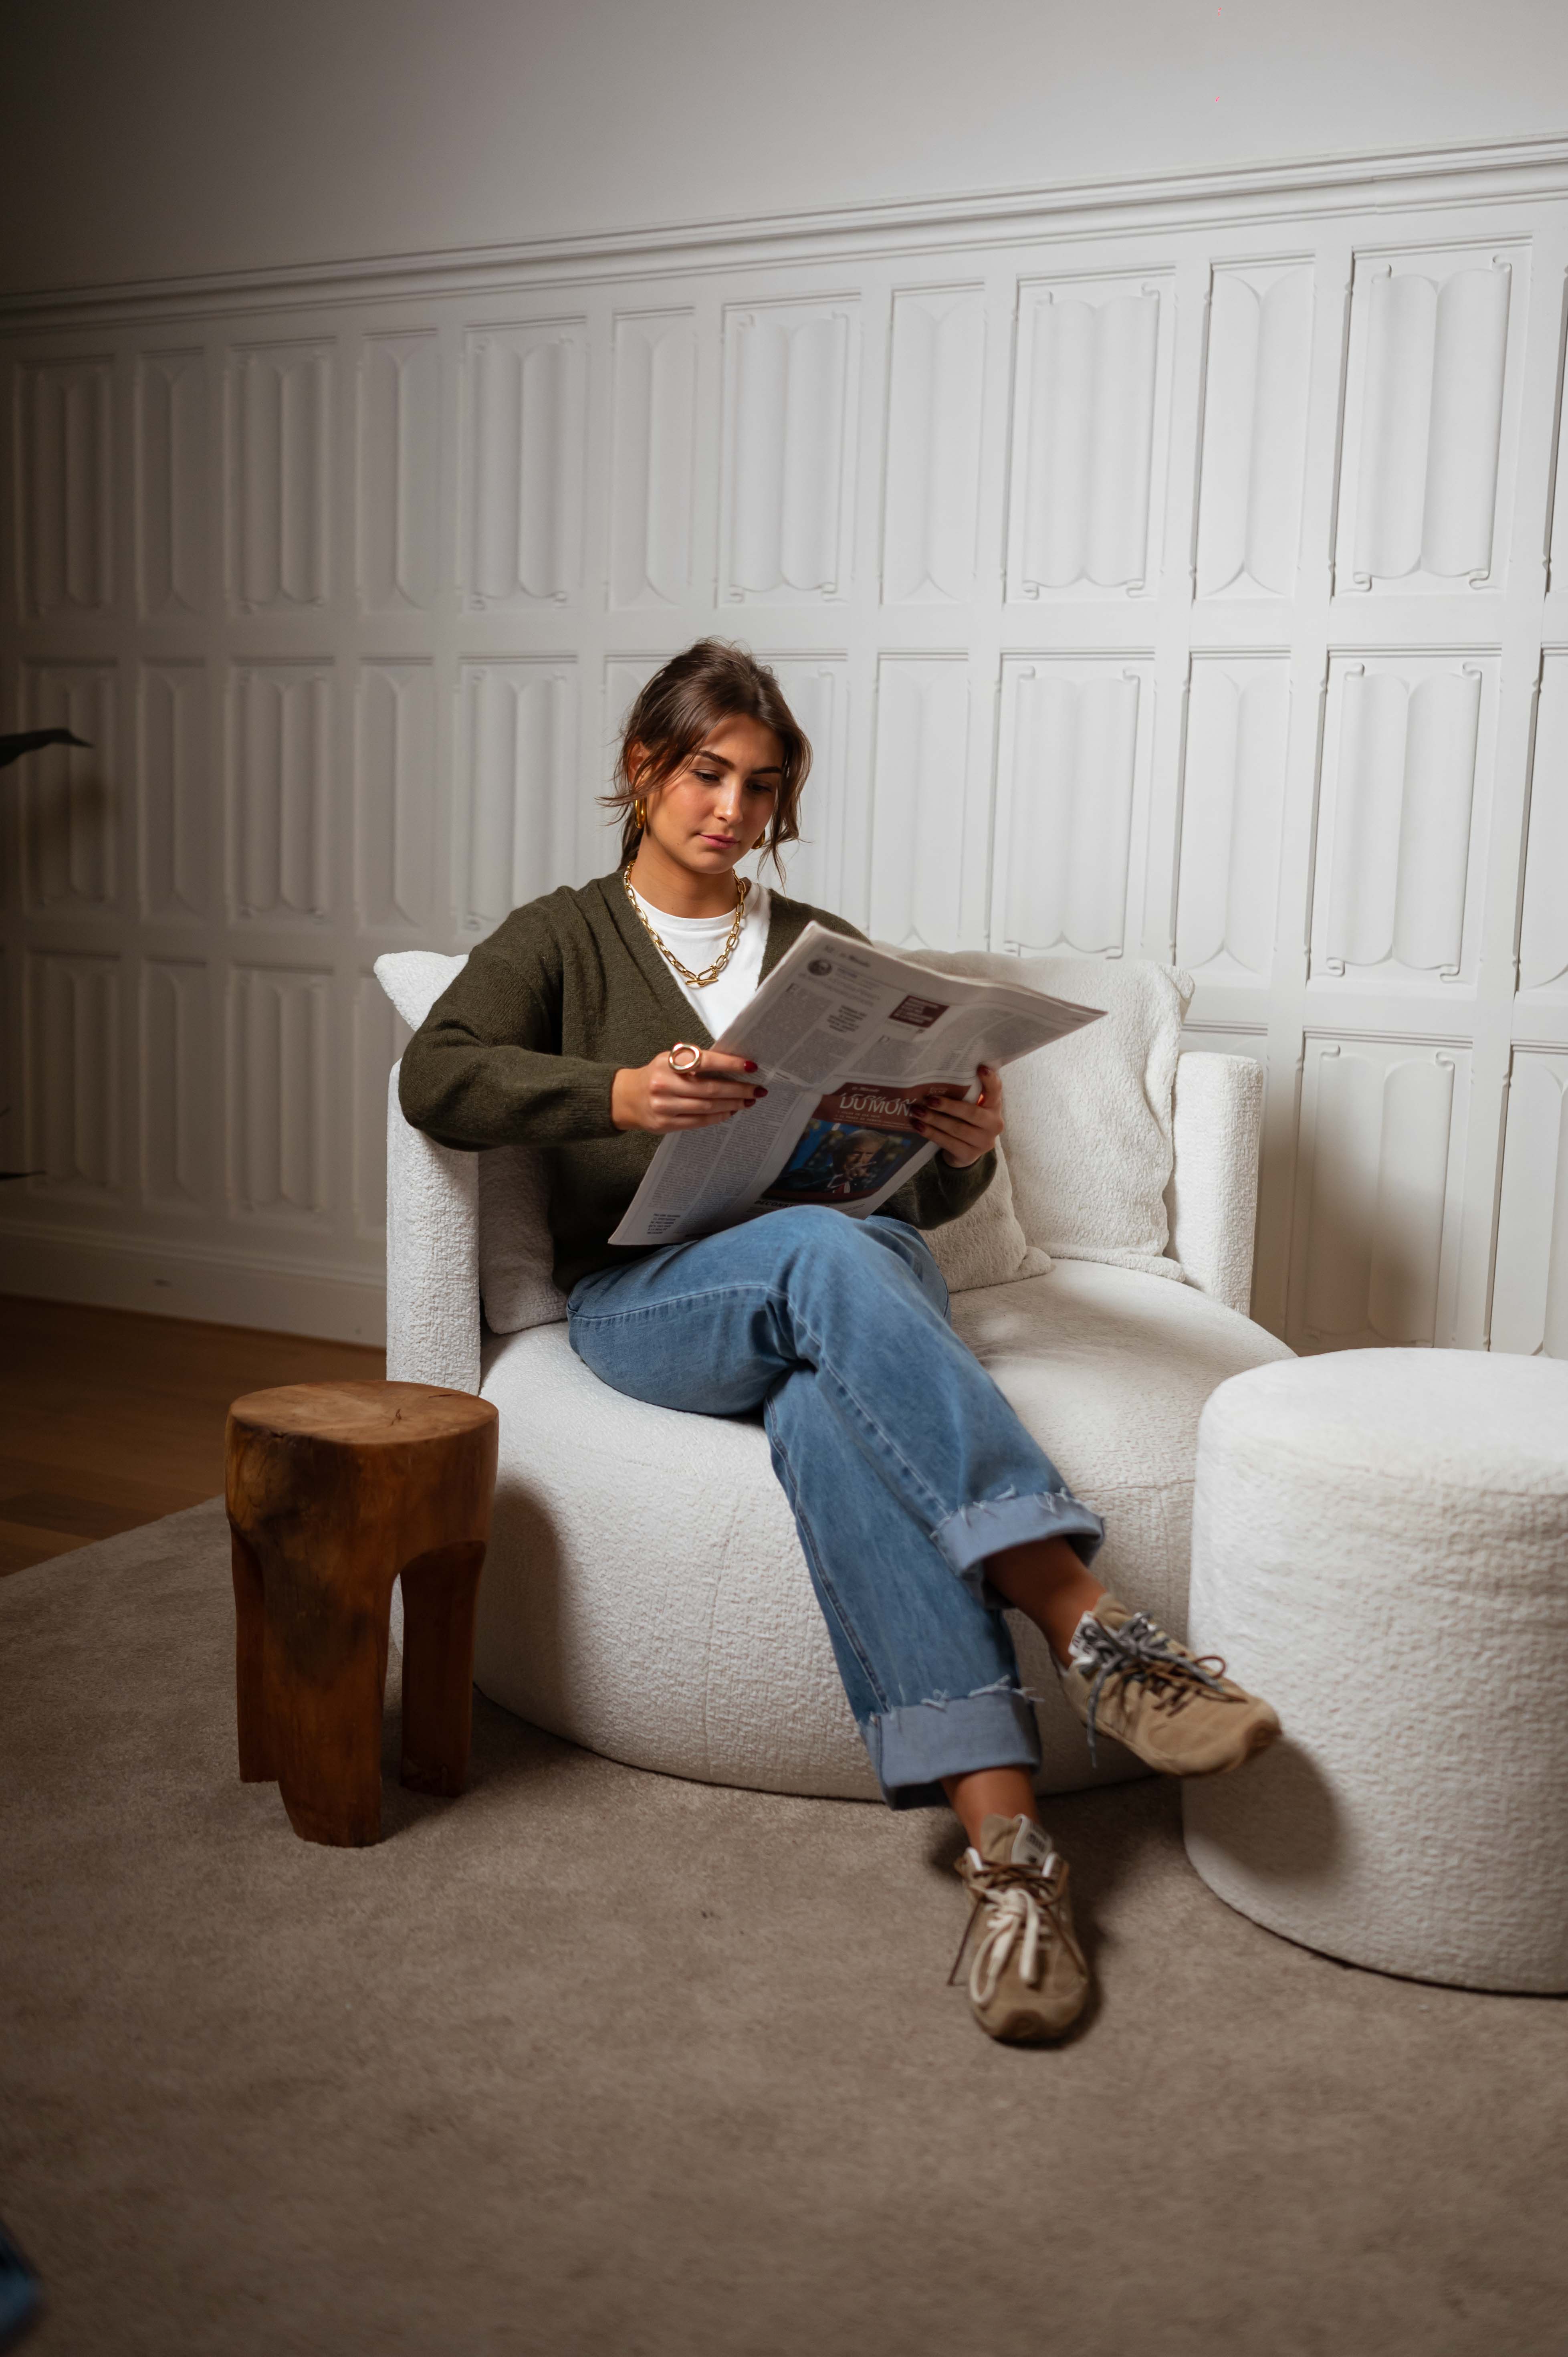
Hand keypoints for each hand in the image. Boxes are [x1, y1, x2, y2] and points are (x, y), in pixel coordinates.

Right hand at [611, 1047, 765, 1133]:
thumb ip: (694, 1060)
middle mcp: (665, 1084)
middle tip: (757, 1089)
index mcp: (668, 1063)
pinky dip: (718, 1117)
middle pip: (710, 1088)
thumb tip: (732, 1065)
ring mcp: (664, 1106)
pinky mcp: (665, 1124)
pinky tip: (730, 1111)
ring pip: (707, 1107)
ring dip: (732, 1104)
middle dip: (738, 1089)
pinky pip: (699, 1122)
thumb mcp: (669, 1059)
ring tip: (748, 1101)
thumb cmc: (656, 1075)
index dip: (730, 1064)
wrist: (627, 1098)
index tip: (750, 1066)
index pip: (705, 1061)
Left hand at [909, 1065, 1004, 1169]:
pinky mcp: (970, 1155)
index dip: (990, 1080)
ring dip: (934, 1120)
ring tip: (917, 1112)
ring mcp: (984, 1142)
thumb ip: (964, 1093)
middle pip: (971, 1113)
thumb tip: (938, 1076)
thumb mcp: (970, 1105)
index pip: (996, 1090)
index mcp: (995, 1106)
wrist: (966, 1151)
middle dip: (948, 1106)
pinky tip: (918, 1126)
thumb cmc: (965, 1121)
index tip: (980, 1068)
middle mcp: (994, 1124)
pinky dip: (931, 1133)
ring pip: (957, 1129)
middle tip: (928, 1099)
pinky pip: (948, 1143)